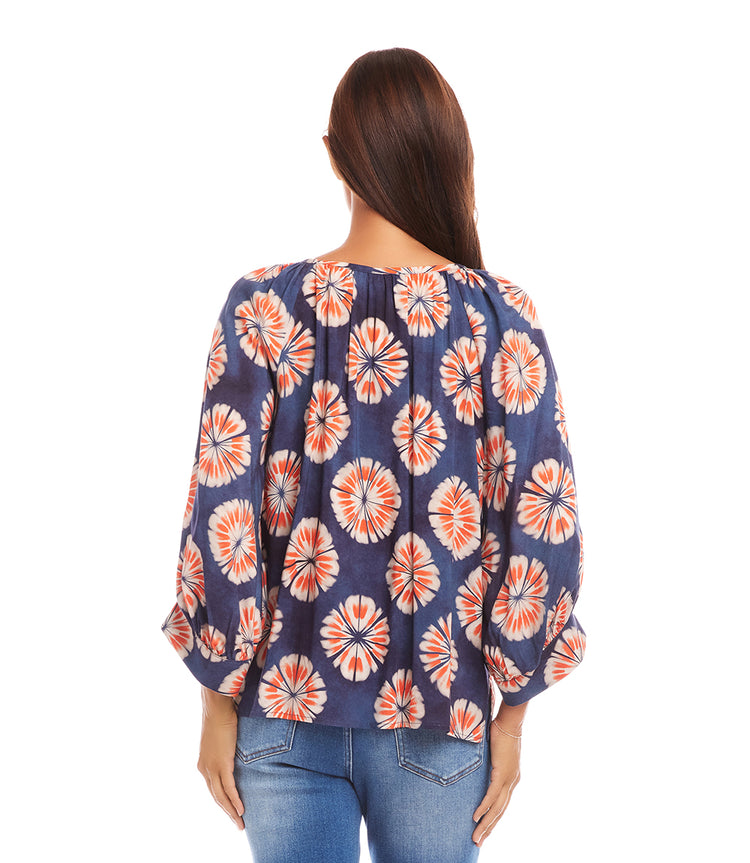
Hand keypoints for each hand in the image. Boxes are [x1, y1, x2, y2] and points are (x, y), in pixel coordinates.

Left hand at [196, 688, 244, 830]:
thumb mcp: (222, 738)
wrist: (217, 706)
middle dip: (227, 811)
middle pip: (216, 797)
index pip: (213, 788)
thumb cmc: (222, 716)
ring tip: (240, 823)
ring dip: (232, 811)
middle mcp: (205, 768)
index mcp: (204, 763)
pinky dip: (235, 800)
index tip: (231, 811)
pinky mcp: (222, 763)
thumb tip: (234, 747)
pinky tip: (241, 810)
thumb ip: (226, 748)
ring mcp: (212, 767)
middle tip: (238, 824)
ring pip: (221, 796)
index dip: (222, 801)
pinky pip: (229, 787)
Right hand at [471, 720, 521, 846]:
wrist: (510, 720)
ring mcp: (509, 779)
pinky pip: (492, 795)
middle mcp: (512, 781)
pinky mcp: (502, 773)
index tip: (484, 830)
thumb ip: (487, 764)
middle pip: (500, 811)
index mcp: (511, 778)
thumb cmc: (500, 731)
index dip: (493, 819)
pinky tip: (476, 818)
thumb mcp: (492, 752)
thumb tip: (474, 768)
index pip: (502, 804)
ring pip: (497, 808)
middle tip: (478, 842)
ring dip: (486, 824)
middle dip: (488, 828)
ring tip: (476, 837)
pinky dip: (484, 807)